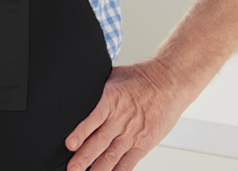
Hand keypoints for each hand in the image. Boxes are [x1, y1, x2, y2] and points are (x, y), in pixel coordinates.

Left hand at [64, 60, 188, 170]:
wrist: (168, 82)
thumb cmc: (140, 78)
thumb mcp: (113, 76)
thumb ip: (96, 90)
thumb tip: (76, 90)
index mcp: (111, 100)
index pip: (93, 118)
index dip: (81, 132)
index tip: (69, 144)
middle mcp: (120, 119)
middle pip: (100, 141)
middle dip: (83, 157)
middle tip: (71, 168)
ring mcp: (132, 134)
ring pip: (112, 156)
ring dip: (98, 169)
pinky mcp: (143, 144)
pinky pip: (129, 162)